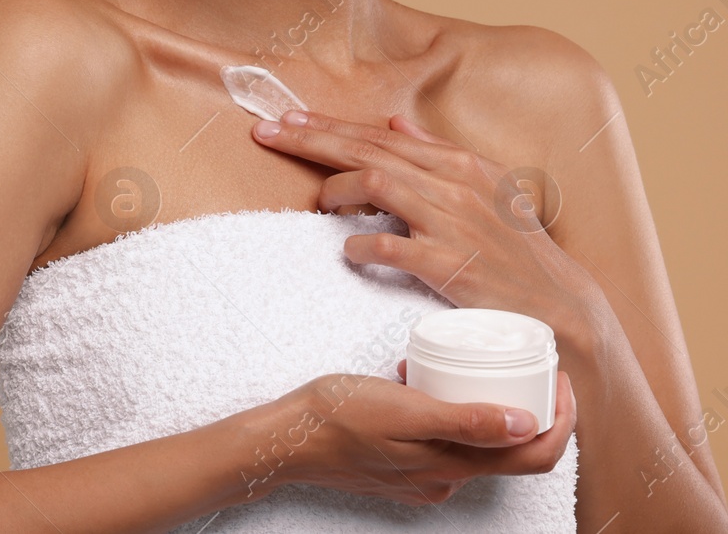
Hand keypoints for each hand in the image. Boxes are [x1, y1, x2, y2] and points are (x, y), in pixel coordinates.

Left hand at [250, 109, 602, 338]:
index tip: (284, 120)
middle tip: (265, 134)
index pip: (378, 135)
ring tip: (320, 202)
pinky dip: (361, 245)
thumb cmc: (513, 247)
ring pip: (376, 182)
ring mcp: (452, 223)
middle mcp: (452, 184)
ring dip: (337, 189)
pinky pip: (390, 245)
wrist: (558, 303)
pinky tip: (350, 250)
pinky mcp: (450, 265)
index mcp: (457, 164)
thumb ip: (437, 154)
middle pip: (367, 149)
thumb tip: (397, 123)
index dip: (327, 125)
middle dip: (310, 139)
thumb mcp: (484, 189)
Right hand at [261, 369, 576, 504]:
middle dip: (528, 408)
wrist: (285, 437)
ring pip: (476, 444)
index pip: (535, 455)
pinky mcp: (404, 468)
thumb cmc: (337, 416)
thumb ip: (466, 422)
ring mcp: (424, 477)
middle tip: (523, 366)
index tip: (558, 380)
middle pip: (511, 451)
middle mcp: (445, 479)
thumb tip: (529, 425)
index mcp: (453, 467)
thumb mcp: (405, 409)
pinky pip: (445, 443)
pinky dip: (448, 413)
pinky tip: (423, 383)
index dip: (559, 419)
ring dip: (483, 406)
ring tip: (466, 366)